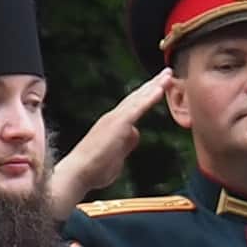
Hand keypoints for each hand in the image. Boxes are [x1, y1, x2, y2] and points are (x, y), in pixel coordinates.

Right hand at [47, 71, 169, 210]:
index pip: (134, 106)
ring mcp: (115, 119)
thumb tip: (135, 133)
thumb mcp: (118, 155)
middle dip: (153, 84)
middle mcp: (114, 117)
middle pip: (137, 97)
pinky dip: (149, 98)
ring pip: (138, 99)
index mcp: (114, 124)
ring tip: (168, 75)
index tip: (160, 85)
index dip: (147, 95)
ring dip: (154, 85)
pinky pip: (137, 108)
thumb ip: (127, 143)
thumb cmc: (95, 169)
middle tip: (167, 72)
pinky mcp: (118, 124)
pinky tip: (160, 89)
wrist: (79, 173)